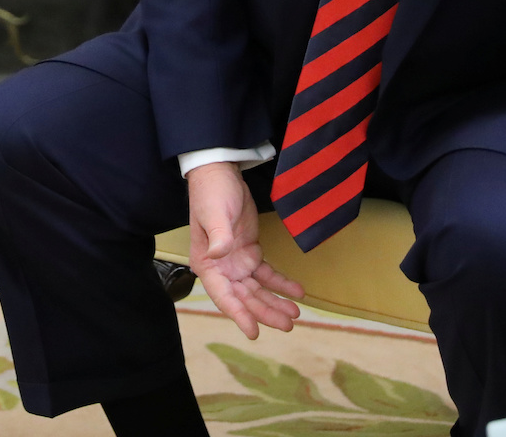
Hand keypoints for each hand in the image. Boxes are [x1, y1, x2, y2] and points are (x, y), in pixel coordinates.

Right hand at [186, 162, 304, 339]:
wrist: (221, 173)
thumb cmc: (212, 193)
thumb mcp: (214, 213)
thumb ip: (218, 236)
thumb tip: (219, 254)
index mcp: (208, 264)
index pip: (224, 296)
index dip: (239, 315)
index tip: (254, 331)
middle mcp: (221, 269)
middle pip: (245, 298)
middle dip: (265, 312)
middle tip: (288, 323)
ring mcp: (237, 263)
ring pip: (258, 290)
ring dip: (275, 302)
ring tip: (295, 314)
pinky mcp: (251, 253)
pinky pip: (267, 274)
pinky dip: (282, 283)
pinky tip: (298, 291)